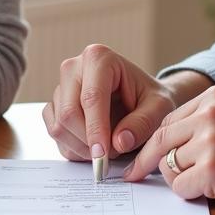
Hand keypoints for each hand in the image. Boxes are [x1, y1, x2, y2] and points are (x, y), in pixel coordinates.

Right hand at [42, 44, 178, 162]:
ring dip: (82, 147)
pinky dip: (73, 148)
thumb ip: (143, 123)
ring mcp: (60, 87)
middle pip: (69, 113)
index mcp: (99, 58)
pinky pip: (54, 133)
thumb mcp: (159, 108)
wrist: (140, 97)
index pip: (91, 98)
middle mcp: (73, 68)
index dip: (96, 129)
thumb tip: (119, 142)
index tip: (104, 156)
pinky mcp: (55, 105)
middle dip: (89, 142)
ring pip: (59, 126)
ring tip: (108, 148)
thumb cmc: (149, 98)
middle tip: (113, 154)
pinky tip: (93, 146)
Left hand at [125, 85, 214, 211]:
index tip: (143, 154)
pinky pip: (180, 186)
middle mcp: (208, 115)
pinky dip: (189, 193)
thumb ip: (205, 120)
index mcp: (213, 98)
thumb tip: (170, 142)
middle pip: (161, 139)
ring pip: (169, 164)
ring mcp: (209, 142)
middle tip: (133, 175)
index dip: (155, 140)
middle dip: (144, 160)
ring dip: (178, 177)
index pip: (169, 119)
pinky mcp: (212, 170)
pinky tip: (210, 190)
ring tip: (202, 181)